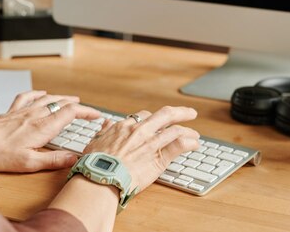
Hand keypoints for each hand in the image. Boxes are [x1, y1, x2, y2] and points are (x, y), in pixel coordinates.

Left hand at [0, 91, 100, 172]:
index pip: (70, 113)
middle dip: (78, 105)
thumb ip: (53, 159)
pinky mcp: (12, 111)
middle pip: (62, 103)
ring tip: (72, 99)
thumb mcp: (28, 163)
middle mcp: (35, 115)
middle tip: (88, 110)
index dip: (86, 112)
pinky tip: (41, 93)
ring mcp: (23, 111)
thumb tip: (73, 158)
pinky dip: (38, 93)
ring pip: (48, 99)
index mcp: (42, 127)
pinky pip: (28, 96)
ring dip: (62, 98)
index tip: (96, 115)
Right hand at [83, 106, 199, 191]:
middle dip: (180, 113)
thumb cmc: (95, 164)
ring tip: (195, 134)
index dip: (153, 118)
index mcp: (124, 127)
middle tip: (189, 113)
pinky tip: (194, 144)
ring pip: (176, 129)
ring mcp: (151, 142)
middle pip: (165, 114)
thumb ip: (103, 131)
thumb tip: (106, 123)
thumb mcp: (94, 142)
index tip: (159, 122)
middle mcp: (140, 131)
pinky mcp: (159, 157)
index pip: (143, 116)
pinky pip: (180, 145)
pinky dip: (190, 143)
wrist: (101, 178)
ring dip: (188, 131)